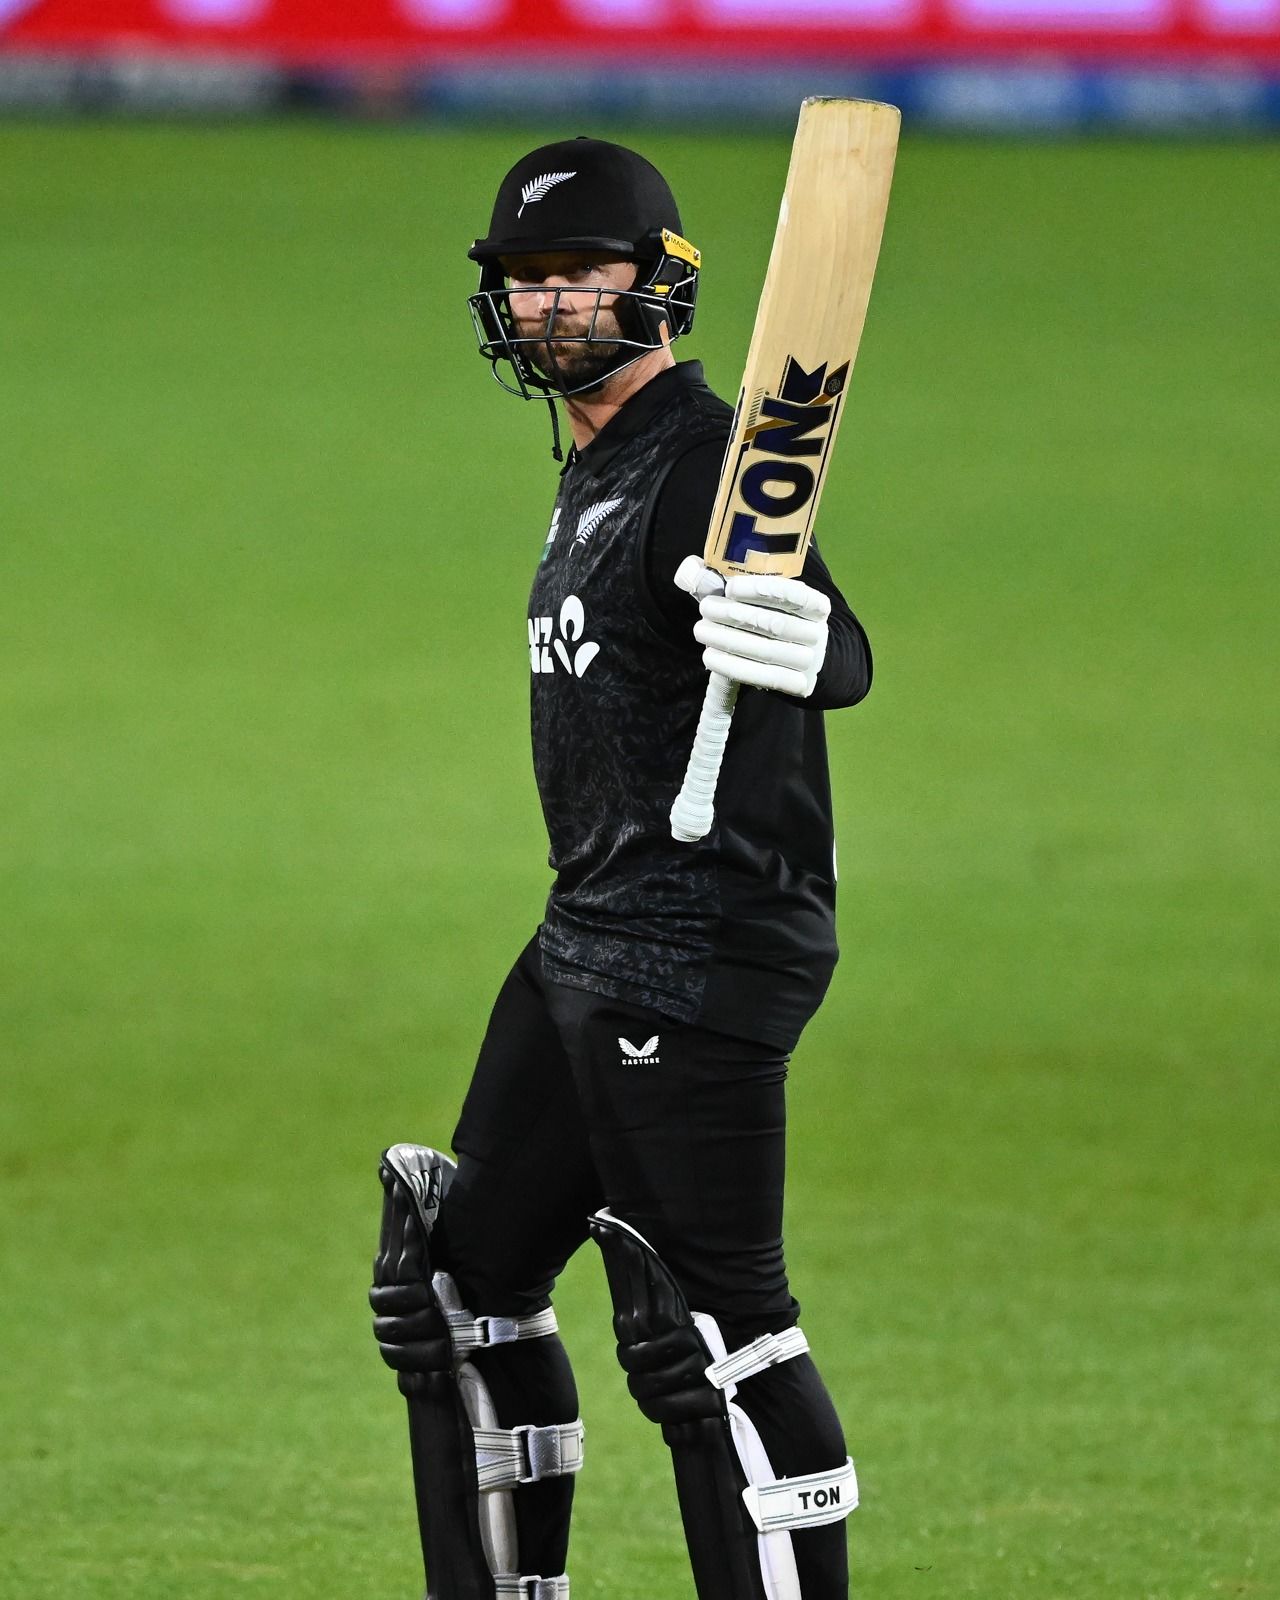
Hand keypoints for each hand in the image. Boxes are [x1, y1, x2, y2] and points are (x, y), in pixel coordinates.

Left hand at [675, 555, 829, 698]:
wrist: (803, 661)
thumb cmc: (776, 622)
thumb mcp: (766, 602)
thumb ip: (733, 587)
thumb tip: (691, 568)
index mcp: (817, 605)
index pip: (792, 594)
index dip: (761, 590)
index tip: (731, 588)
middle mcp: (817, 633)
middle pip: (774, 624)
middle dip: (735, 615)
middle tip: (705, 608)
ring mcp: (810, 662)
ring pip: (766, 651)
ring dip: (728, 640)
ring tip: (701, 630)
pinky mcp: (798, 685)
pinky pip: (762, 677)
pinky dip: (732, 666)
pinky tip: (709, 656)